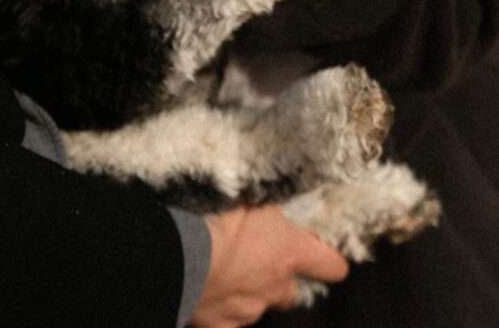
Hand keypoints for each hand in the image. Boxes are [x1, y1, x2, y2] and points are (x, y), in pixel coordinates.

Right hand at [190, 204, 347, 327]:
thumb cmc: (217, 215)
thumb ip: (268, 205)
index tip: (322, 254)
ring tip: (223, 269)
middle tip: (258, 258)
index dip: (329, 260)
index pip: (332, 266)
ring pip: (258, 304)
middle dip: (279, 279)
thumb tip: (274, 199)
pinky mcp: (221, 326)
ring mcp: (250, 311)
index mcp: (290, 252)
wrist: (177, 253)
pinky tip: (205, 288)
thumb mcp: (251, 195)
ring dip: (248, 289)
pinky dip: (221, 306)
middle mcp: (276, 287)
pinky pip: (227, 319)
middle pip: (291, 291)